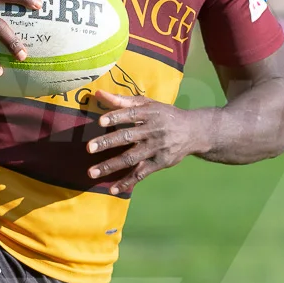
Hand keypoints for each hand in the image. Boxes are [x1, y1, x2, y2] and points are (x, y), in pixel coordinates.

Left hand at [85, 91, 204, 194]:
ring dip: (111, 166)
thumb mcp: (148, 104)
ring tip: (92, 172)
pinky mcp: (159, 163)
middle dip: (108, 142)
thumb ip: (122, 100)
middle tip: (89, 148)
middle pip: (128, 137)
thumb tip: (98, 93)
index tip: (101, 121)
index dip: (116, 117)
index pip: (131, 114)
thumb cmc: (165, 115)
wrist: (194, 132)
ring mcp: (156, 149)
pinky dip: (126, 182)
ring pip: (131, 158)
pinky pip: (141, 174)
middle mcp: (153, 131)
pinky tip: (112, 189)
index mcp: (150, 113)